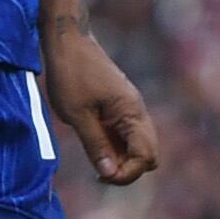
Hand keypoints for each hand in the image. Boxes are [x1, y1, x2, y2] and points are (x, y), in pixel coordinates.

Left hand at [43, 22, 158, 184]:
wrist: (69, 41)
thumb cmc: (70, 74)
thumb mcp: (77, 114)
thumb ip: (96, 145)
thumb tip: (109, 173)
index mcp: (131, 113)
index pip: (145, 156)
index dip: (126, 174)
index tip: (101, 177)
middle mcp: (138, 112)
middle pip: (150, 154)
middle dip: (129, 169)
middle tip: (100, 173)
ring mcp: (131, 108)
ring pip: (140, 145)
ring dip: (124, 159)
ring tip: (97, 161)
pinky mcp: (121, 106)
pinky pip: (129, 134)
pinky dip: (119, 147)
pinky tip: (97, 146)